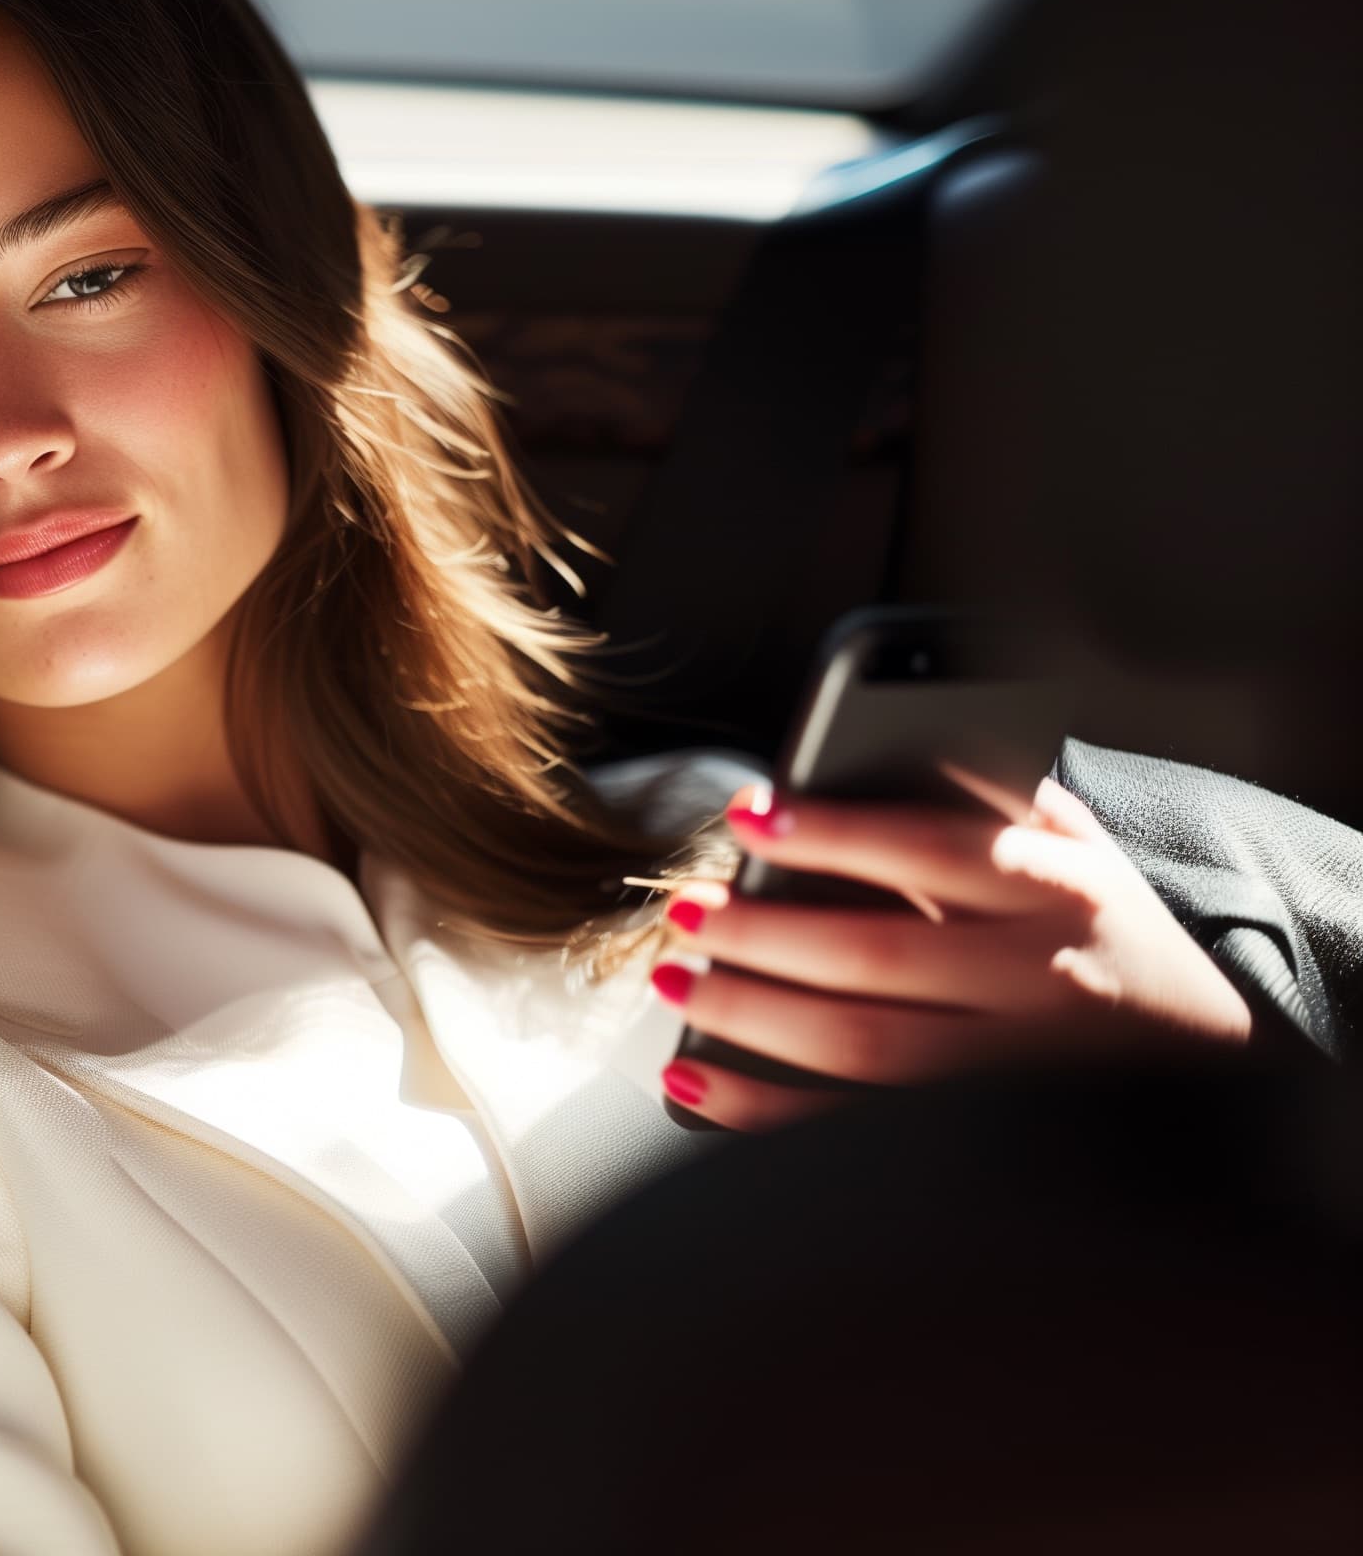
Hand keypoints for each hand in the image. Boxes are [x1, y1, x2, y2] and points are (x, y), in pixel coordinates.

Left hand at [654, 763, 1256, 1132]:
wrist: (1207, 1043)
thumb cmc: (1098, 922)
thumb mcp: (1071, 844)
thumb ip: (985, 796)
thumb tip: (859, 753)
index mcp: (1061, 889)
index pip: (936, 851)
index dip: (836, 833)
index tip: (750, 813)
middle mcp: (1040, 979)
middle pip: (880, 958)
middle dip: (764, 933)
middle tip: (686, 909)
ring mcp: (1010, 1065)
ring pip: (863, 1049)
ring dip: (748, 1016)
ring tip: (675, 978)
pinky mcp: (975, 1129)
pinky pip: (852, 1124)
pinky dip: (761, 1107)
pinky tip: (692, 1074)